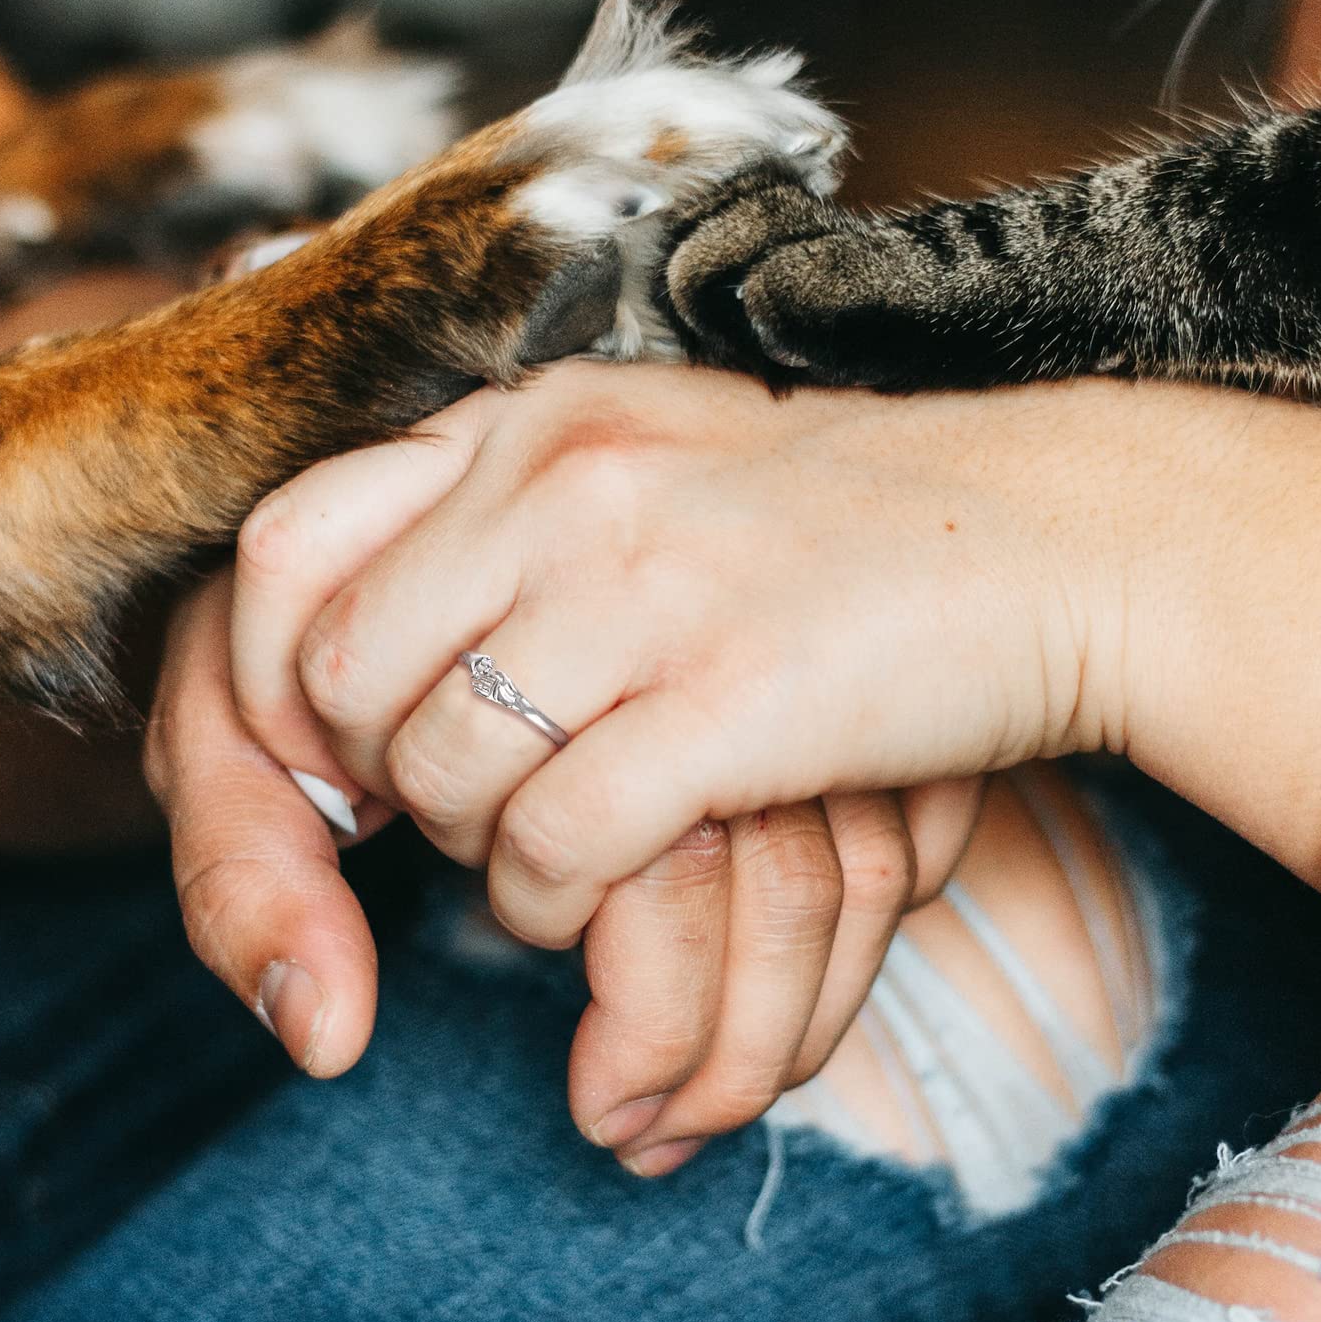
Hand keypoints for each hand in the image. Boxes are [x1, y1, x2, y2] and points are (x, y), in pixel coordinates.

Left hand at [220, 360, 1119, 1163]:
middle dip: (383, 777)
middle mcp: (568, 480)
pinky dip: (549, 901)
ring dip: (474, 852)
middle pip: (344, 681)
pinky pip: (552, 847)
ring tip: (544, 848)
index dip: (268, 674)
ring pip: (442, 776)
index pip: (287, 545)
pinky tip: (593, 888)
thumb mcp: (655, 466)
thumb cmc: (846, 527)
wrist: (1052, 537)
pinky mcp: (730, 700)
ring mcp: (650, 585)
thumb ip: (510, 522)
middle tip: (461, 808)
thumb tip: (375, 644)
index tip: (333, 749)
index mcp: (536, 420)